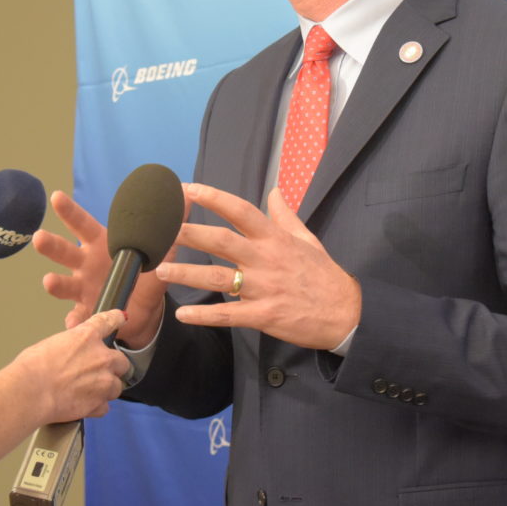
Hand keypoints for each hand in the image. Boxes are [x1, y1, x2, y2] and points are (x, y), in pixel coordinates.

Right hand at [9, 309, 130, 423]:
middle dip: (112, 367)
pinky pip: (104, 406)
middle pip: (122, 362)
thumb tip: (70, 356)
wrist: (31, 391)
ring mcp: (103, 381)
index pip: (109, 321)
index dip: (116, 319)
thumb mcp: (51, 344)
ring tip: (85, 392)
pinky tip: (82, 404)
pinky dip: (95, 407)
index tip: (121, 318)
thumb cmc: (33, 368)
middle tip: (96, 373)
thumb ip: (70, 347)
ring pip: (116, 386)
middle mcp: (101, 357)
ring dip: (105, 389)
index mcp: (87, 337)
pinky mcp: (99, 403)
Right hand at [33, 189, 167, 347]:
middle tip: (40, 238)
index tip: (56, 197)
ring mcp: (82, 288)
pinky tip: (74, 323)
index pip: (82, 224)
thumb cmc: (144, 273)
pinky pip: (79, 317)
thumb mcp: (159, 249)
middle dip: (51, 245)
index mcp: (100, 244)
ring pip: (64, 284)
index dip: (69, 211)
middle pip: (64, 252)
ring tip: (50, 282)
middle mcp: (85, 264)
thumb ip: (169, 223)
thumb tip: (187, 194)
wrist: (143, 310)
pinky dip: (76, 321)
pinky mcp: (87, 311)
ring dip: (56, 283)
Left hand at [155, 183, 360, 349]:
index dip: (214, 198)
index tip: (188, 189)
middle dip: (188, 234)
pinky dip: (204, 316)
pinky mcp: (263, 316)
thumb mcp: (307, 239)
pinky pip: (228, 315)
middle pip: (221, 241)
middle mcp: (266, 260)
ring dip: (186, 274)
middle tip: (160, 230)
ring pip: (217, 279)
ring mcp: (263, 288)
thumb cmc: (324, 275)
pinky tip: (183, 315)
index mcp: (275, 239)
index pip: (241, 211)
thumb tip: (273, 191)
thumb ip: (285, 216)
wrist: (346, 313)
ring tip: (160, 271)